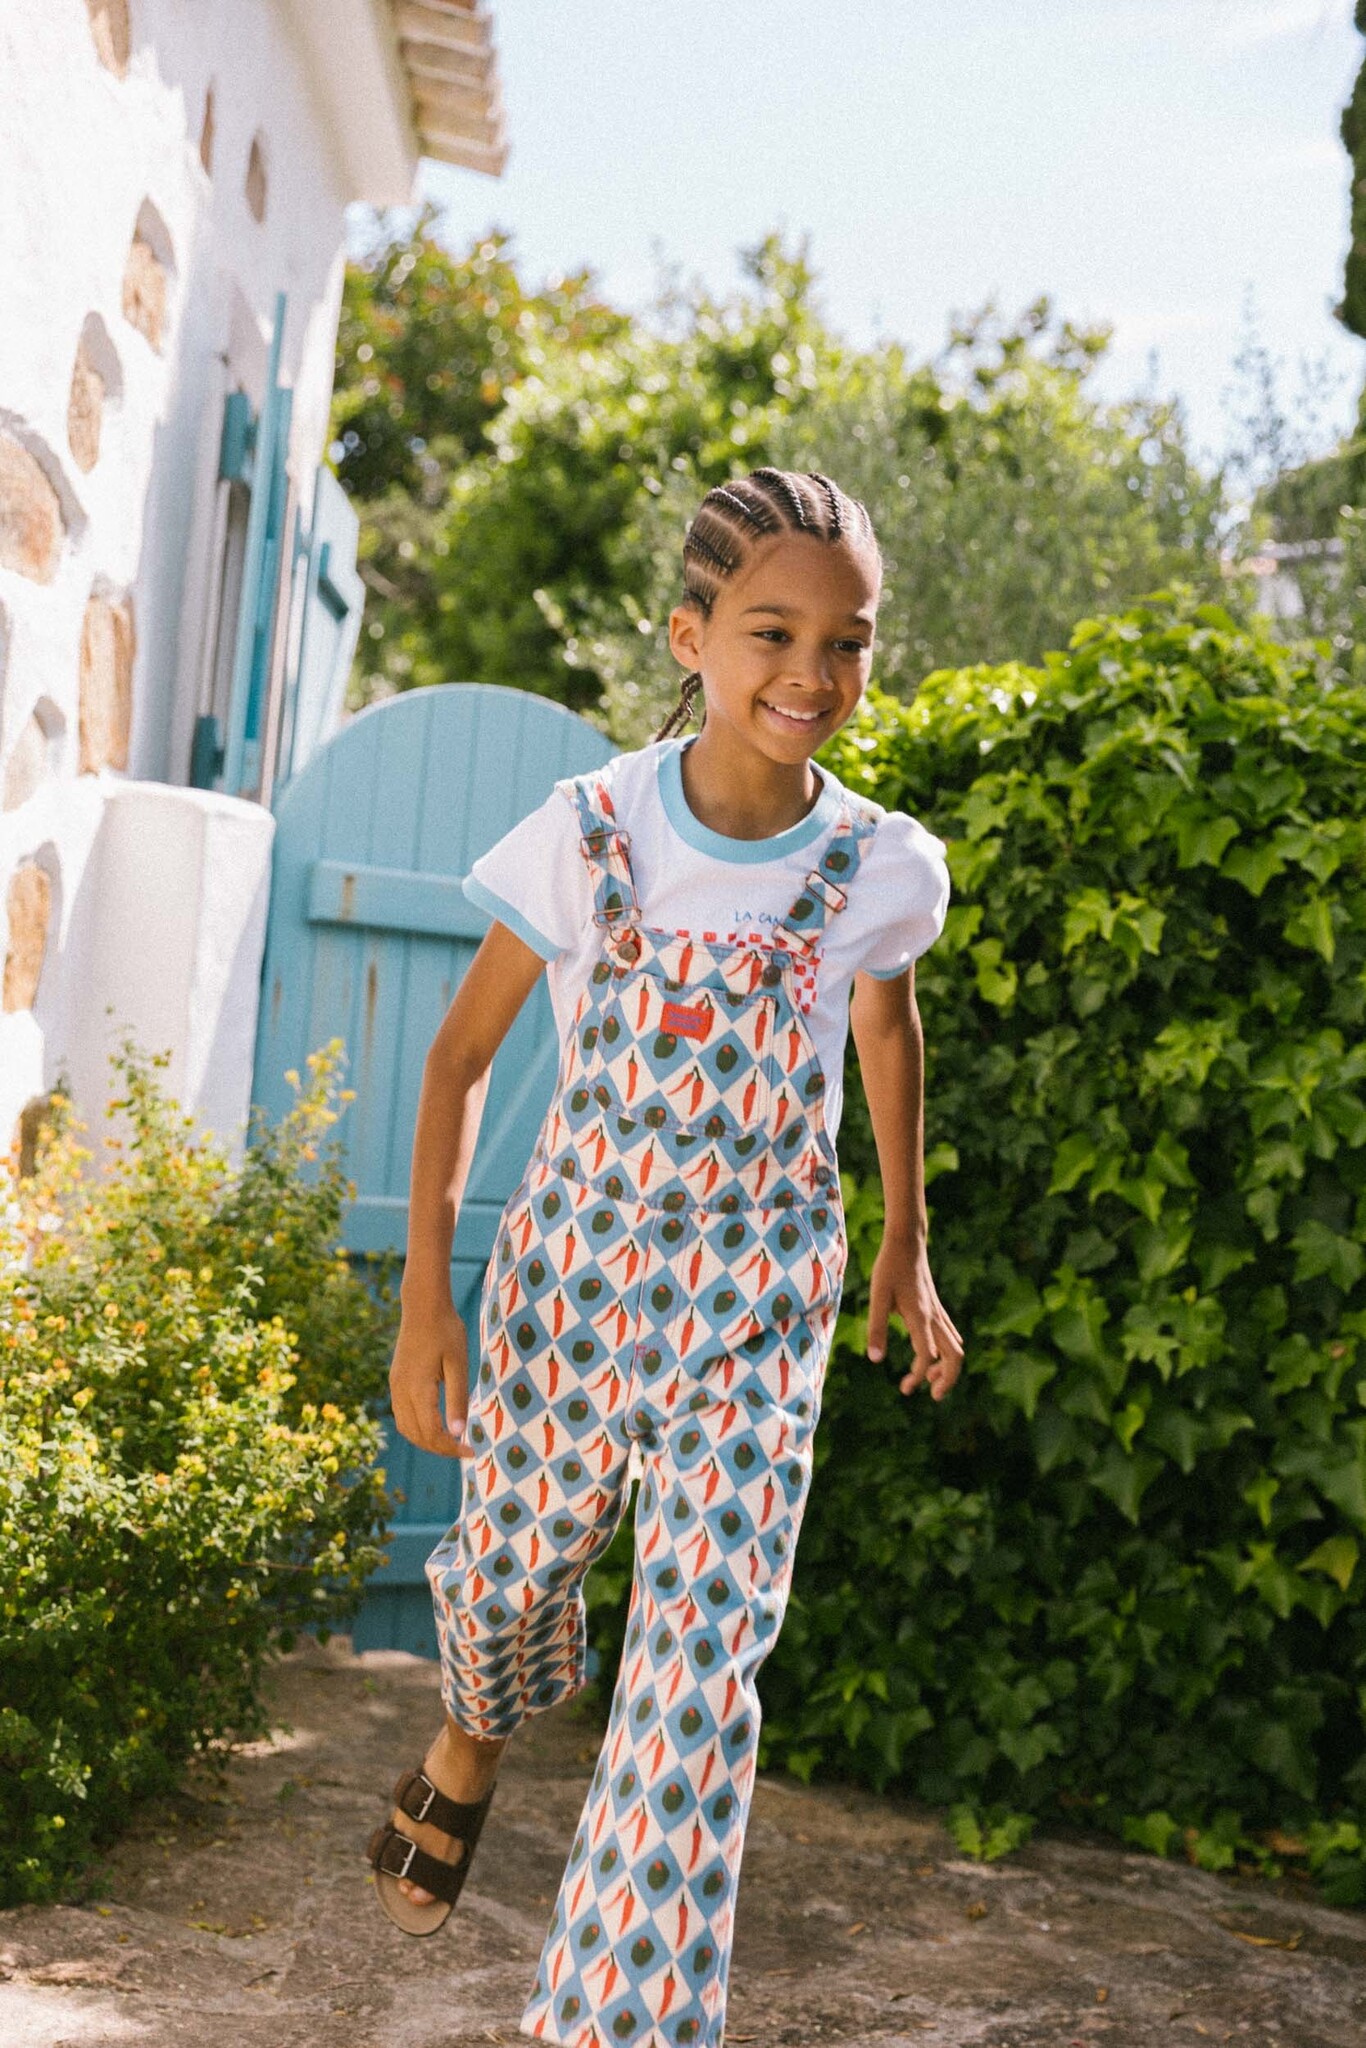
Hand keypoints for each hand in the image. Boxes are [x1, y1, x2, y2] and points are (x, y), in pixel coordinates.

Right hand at [390, 1292, 475, 1456]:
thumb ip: (457, 1399)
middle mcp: (401, 1391)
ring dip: (426, 1440)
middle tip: (464, 1449)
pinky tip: (435, 1424)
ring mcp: (395, 1386)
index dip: (451, 1448)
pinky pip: (402, 1414)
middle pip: (416, 1435)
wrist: (423, 1305)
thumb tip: (459, 1434)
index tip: (472, 1450)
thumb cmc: (446, 1330)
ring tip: (450, 1441)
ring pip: (405, 1428)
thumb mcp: (458, 1364)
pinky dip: (417, 1427)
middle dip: (439, 1448)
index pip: (432, 1433)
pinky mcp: (395, 1380)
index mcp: (417, 1389)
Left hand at [866, 1234, 963, 1402]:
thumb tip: (875, 1360)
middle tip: (932, 1395)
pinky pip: (950, 1336)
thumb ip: (876, 1327)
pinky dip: (947, 1353)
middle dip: (948, 1379)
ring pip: (956, 1347)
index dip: (919, 1375)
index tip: (905, 1388)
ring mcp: (938, 1313)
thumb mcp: (877, 1296)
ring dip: (947, 1367)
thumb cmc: (889, 1267)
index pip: (928, 1355)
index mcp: (920, 1316)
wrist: (907, 1242)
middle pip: (956, 1356)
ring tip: (928, 1378)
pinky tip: (935, 1357)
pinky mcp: (937, 1309)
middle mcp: (934, 1317)